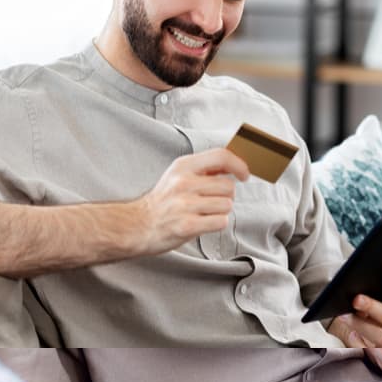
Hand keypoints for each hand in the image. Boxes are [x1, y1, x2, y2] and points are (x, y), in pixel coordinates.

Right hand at [132, 148, 249, 255]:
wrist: (137, 225)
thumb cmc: (162, 202)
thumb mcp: (178, 175)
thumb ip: (203, 168)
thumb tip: (232, 164)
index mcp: (183, 166)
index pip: (221, 156)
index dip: (239, 165)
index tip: (244, 174)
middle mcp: (184, 182)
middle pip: (229, 186)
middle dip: (225, 196)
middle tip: (210, 201)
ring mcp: (185, 204)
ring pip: (227, 205)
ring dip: (220, 211)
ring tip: (202, 213)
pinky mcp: (187, 225)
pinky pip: (220, 222)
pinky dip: (216, 224)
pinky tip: (201, 223)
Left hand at [328, 268, 381, 371]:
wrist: (381, 354)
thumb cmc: (376, 324)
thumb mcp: (377, 309)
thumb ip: (372, 298)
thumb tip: (356, 285)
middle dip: (372, 307)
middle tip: (356, 299)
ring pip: (381, 337)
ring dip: (362, 326)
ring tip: (345, 316)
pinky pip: (378, 356)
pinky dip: (362, 345)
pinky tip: (352, 335)